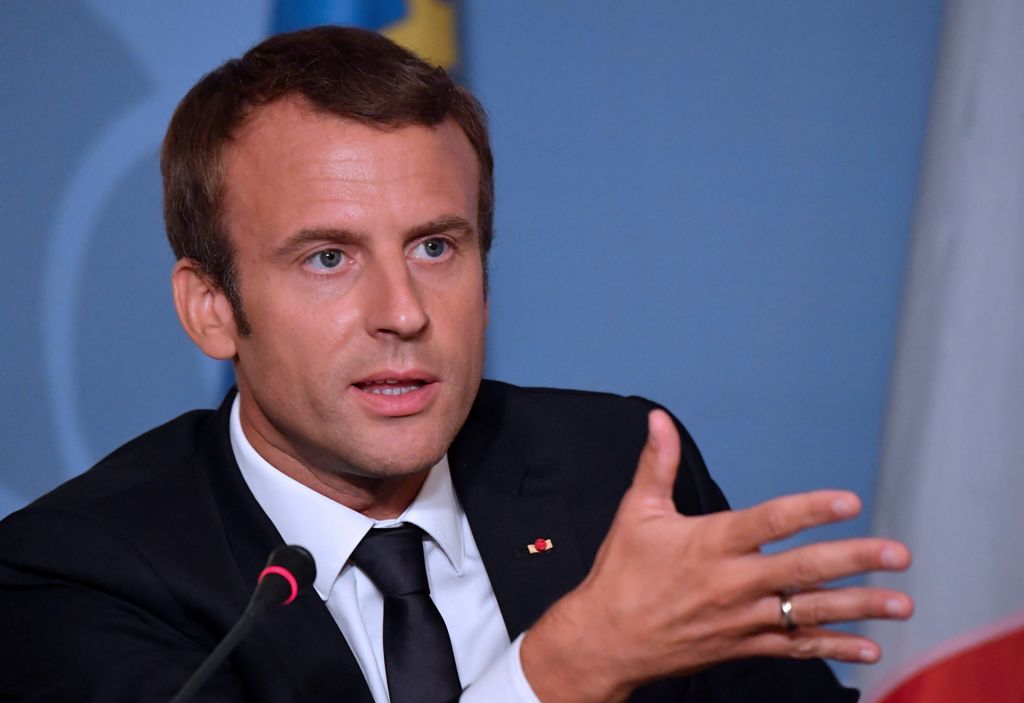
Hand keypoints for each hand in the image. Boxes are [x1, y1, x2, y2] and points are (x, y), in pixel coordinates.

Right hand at [521, 409, 912, 702]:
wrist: (606, 640)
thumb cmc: (621, 576)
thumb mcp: (636, 513)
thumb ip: (657, 464)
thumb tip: (659, 420)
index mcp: (710, 543)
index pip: (770, 521)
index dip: (811, 510)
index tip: (848, 502)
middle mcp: (732, 582)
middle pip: (803, 569)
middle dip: (855, 560)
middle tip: (896, 553)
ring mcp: (742, 618)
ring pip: (809, 612)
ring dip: (859, 607)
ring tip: (900, 603)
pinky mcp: (743, 646)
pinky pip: (795, 647)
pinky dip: (833, 648)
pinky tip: (866, 647)